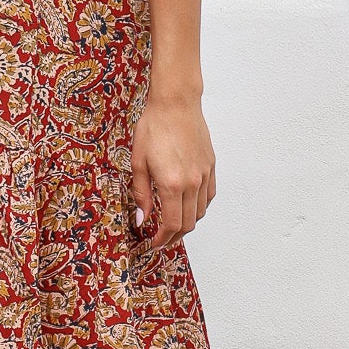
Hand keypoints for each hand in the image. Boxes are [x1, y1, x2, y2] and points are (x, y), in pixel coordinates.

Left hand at [130, 90, 215, 248]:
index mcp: (172, 184)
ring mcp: (204, 175)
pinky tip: (187, 205)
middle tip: (161, 238)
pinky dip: (198, 207)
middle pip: (188, 223)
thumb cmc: (154, 127)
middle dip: (174, 236)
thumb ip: (141, 194)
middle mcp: (192, 183)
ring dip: (186, 223)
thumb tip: (142, 219)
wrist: (176, 104)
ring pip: (200, 212)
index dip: (163, 239)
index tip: (154, 243)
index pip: (171, 224)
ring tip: (172, 223)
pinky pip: (208, 197)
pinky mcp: (211, 167)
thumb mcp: (138, 162)